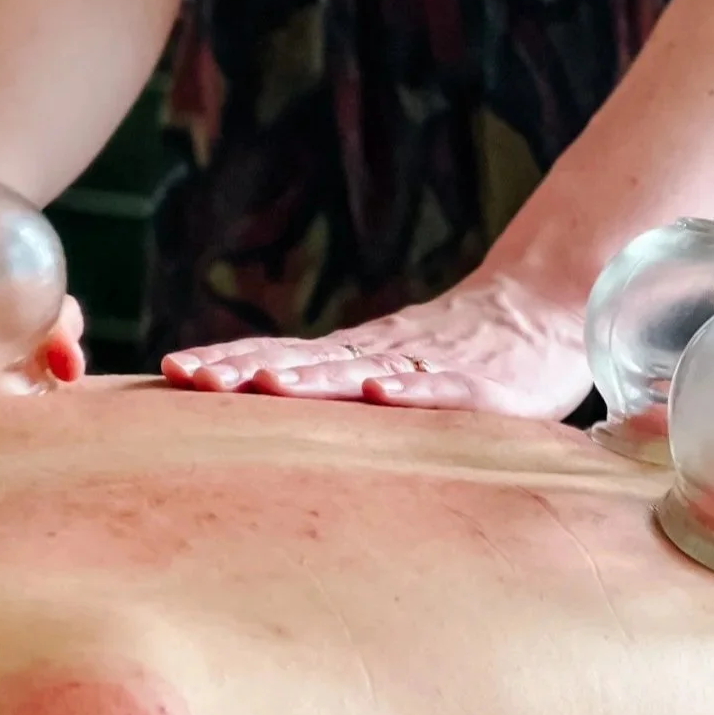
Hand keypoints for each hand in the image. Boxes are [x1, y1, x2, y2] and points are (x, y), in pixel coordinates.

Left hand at [160, 271, 592, 418]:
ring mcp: (428, 366)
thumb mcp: (385, 367)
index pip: (277, 356)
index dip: (227, 362)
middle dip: (244, 371)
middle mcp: (379, 355)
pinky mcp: (483, 387)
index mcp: (352, 354)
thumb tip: (255, 405)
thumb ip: (332, 384)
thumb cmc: (458, 349)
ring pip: (361, 372)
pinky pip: (443, 389)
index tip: (171, 370)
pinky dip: (411, 390)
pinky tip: (379, 392)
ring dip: (312, 380)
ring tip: (266, 386)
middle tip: (192, 378)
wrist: (542, 309)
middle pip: (303, 363)